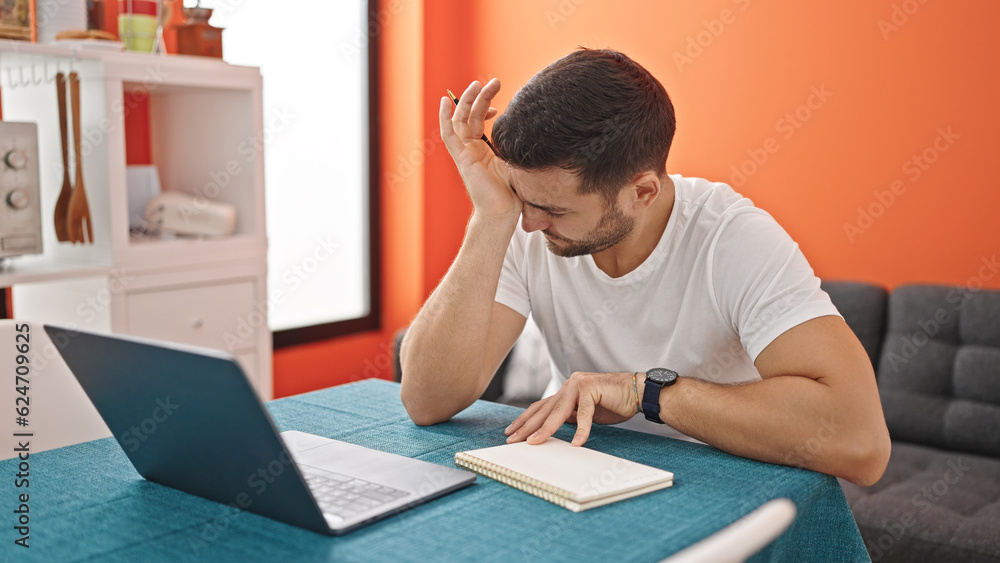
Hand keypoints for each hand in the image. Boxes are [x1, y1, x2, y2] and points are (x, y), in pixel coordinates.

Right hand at [439, 78, 521, 220]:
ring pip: (460, 120)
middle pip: (469, 116)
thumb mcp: (517, 164)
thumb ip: (519, 151)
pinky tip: (446, 102)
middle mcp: (470, 151)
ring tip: (478, 84)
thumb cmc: (511, 195)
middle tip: (494, 82)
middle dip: (480, 97)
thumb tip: (540, 139)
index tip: (498, 103)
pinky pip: (449, 135)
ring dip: (468, 101)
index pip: (477, 123)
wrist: (502, 213)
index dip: (485, 108)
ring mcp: (464, 154)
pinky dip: (445, 118)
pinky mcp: (462, 158)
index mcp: (481, 152)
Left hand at [504, 372, 640, 446]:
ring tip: (534, 442)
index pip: (541, 407)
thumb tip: (554, 428)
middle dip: (527, 426)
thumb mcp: (587, 413)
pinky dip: (581, 430)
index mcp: (566, 390)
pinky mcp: (592, 388)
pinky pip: (585, 414)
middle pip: (544, 409)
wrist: (637, 391)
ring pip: (558, 411)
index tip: (512, 431)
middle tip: (513, 439)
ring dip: (545, 429)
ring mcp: (579, 385)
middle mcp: (569, 385)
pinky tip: (576, 443)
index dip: (525, 419)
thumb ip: (571, 416)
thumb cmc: (614, 403)